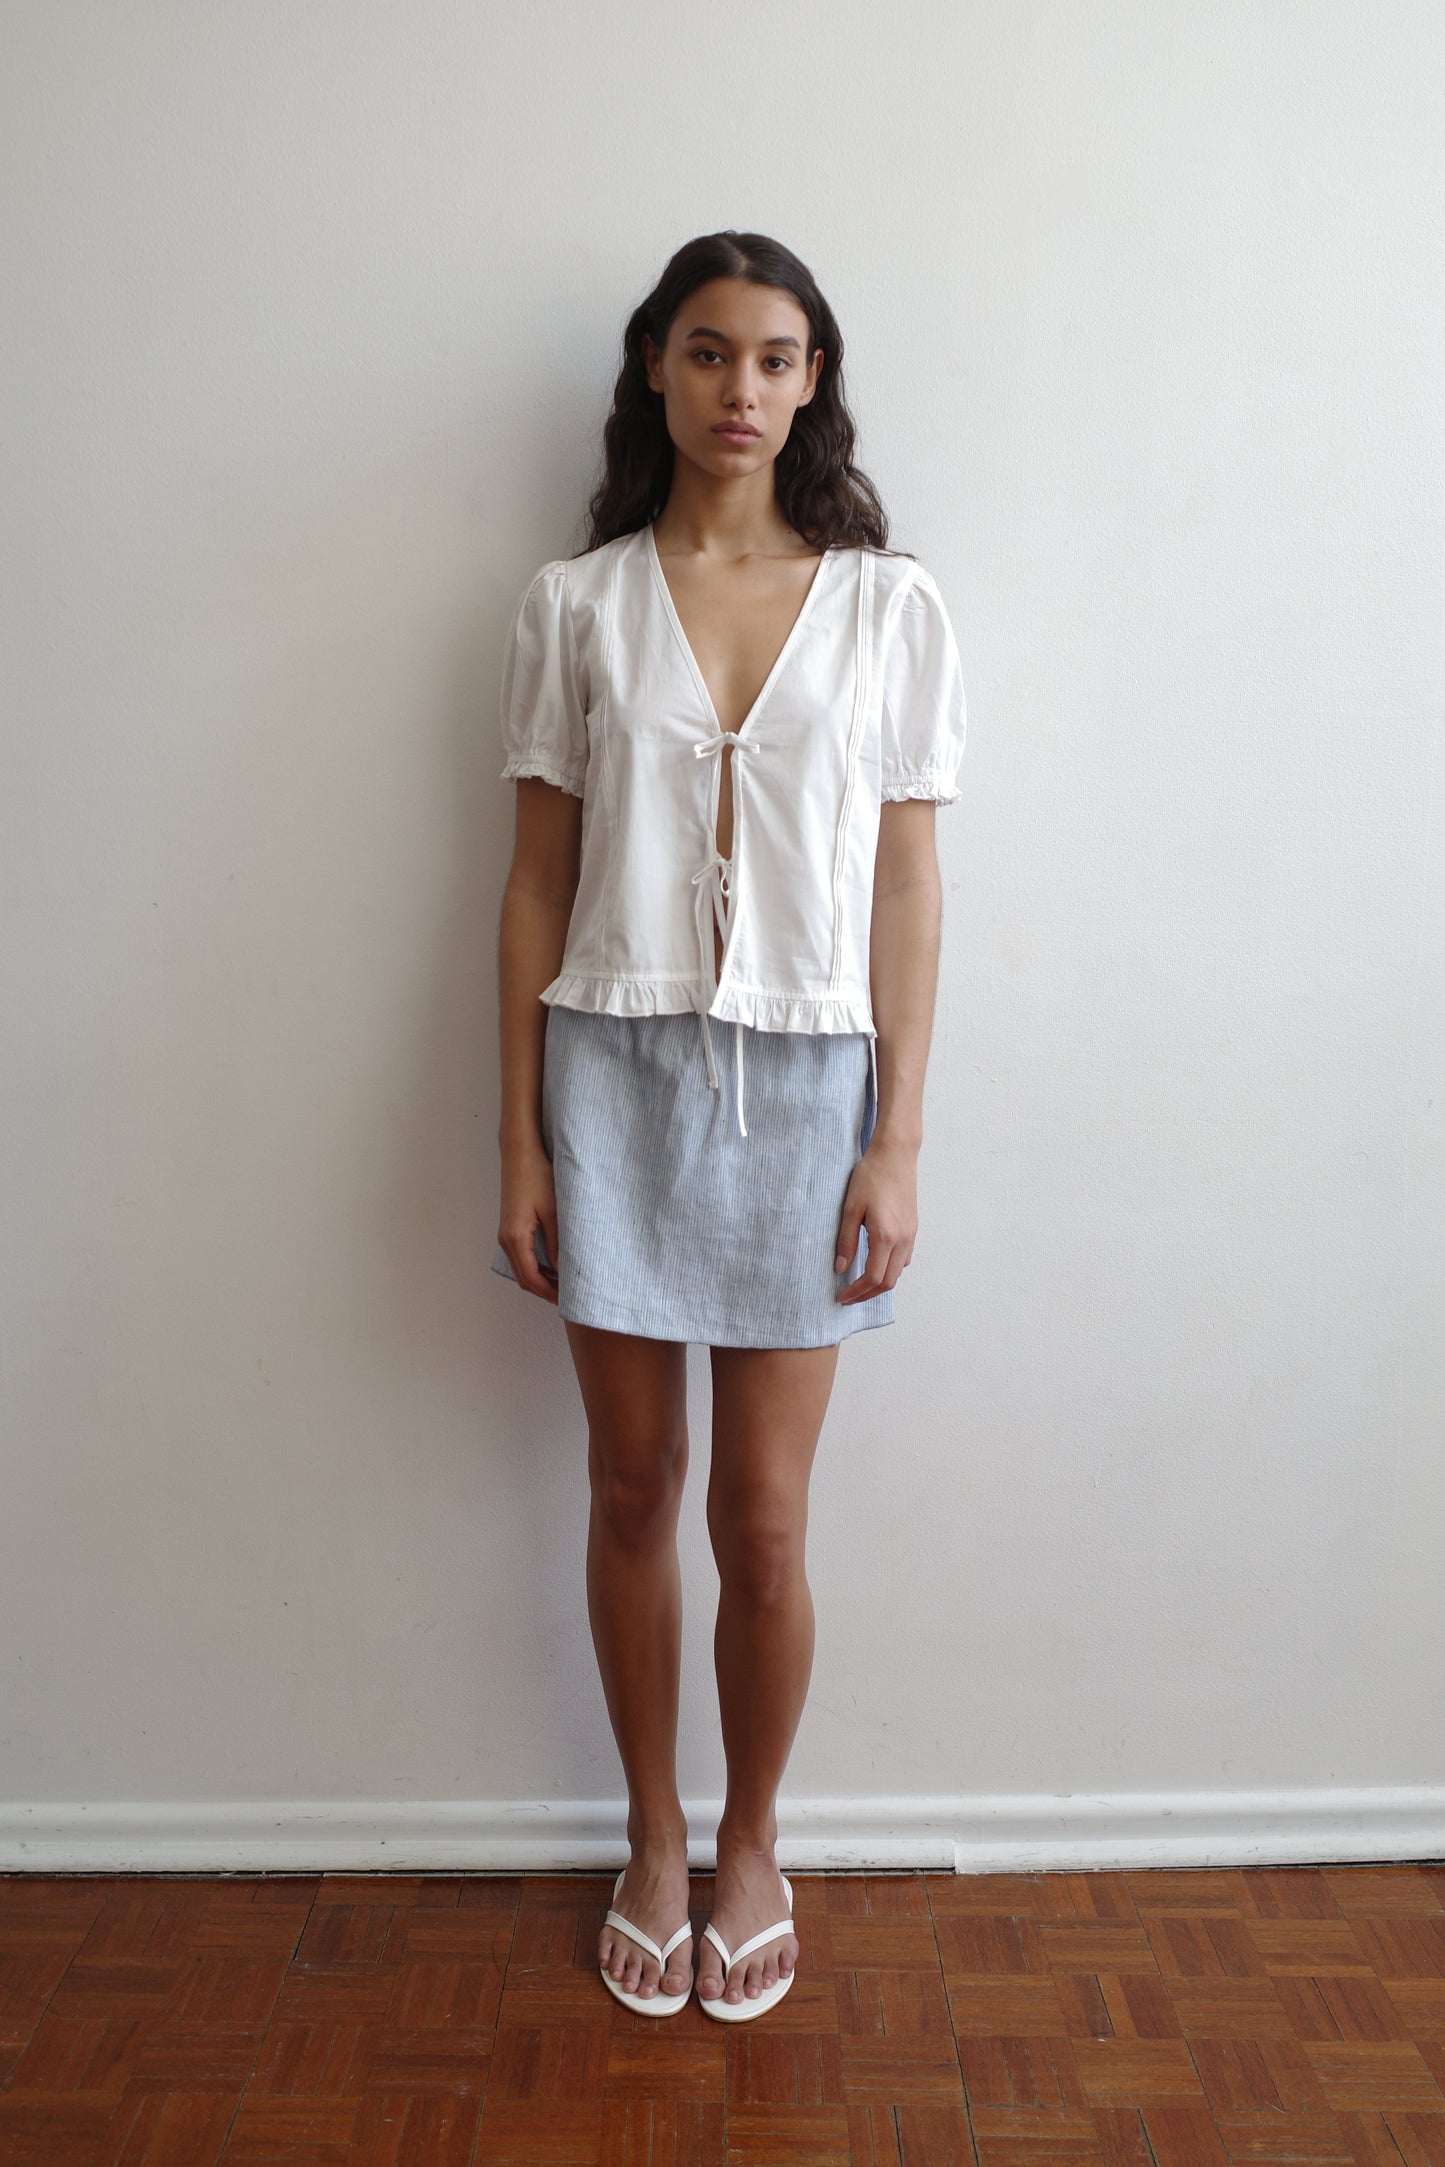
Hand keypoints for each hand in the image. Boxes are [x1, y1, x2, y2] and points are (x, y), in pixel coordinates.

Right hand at [497, 1138, 560, 1303]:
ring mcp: (505, 1235)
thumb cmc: (537, 1177)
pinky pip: (520, 1257)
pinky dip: (535, 1267)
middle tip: (568, 1296)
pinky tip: (552, 1266)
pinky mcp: (509, 1228)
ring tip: (563, 1283)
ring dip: (539, 1279)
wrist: (520, 1155)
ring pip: (521, 1269)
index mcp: (515, 1238)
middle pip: (523, 1278)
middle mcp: (505, 1240)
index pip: (531, 1278)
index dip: (548, 1292)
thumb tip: (563, 1270)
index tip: (566, 1300)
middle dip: (544, 1290)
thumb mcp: (553, 1212)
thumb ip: (557, 1243)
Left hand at [834, 1135, 917, 1302]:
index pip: (873, 1278)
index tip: (842, 1297)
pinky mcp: (913, 1227)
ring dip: (880, 1283)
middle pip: (888, 1282)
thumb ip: (846, 1240)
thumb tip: (841, 1268)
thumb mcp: (850, 1208)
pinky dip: (890, 1269)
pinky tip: (876, 1264)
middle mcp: (903, 1239)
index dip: (857, 1292)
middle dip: (868, 1294)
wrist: (895, 1154)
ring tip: (860, 1284)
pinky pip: (904, 1258)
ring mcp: (911, 1234)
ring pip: (898, 1272)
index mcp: (886, 1236)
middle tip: (849, 1297)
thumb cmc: (871, 1176)